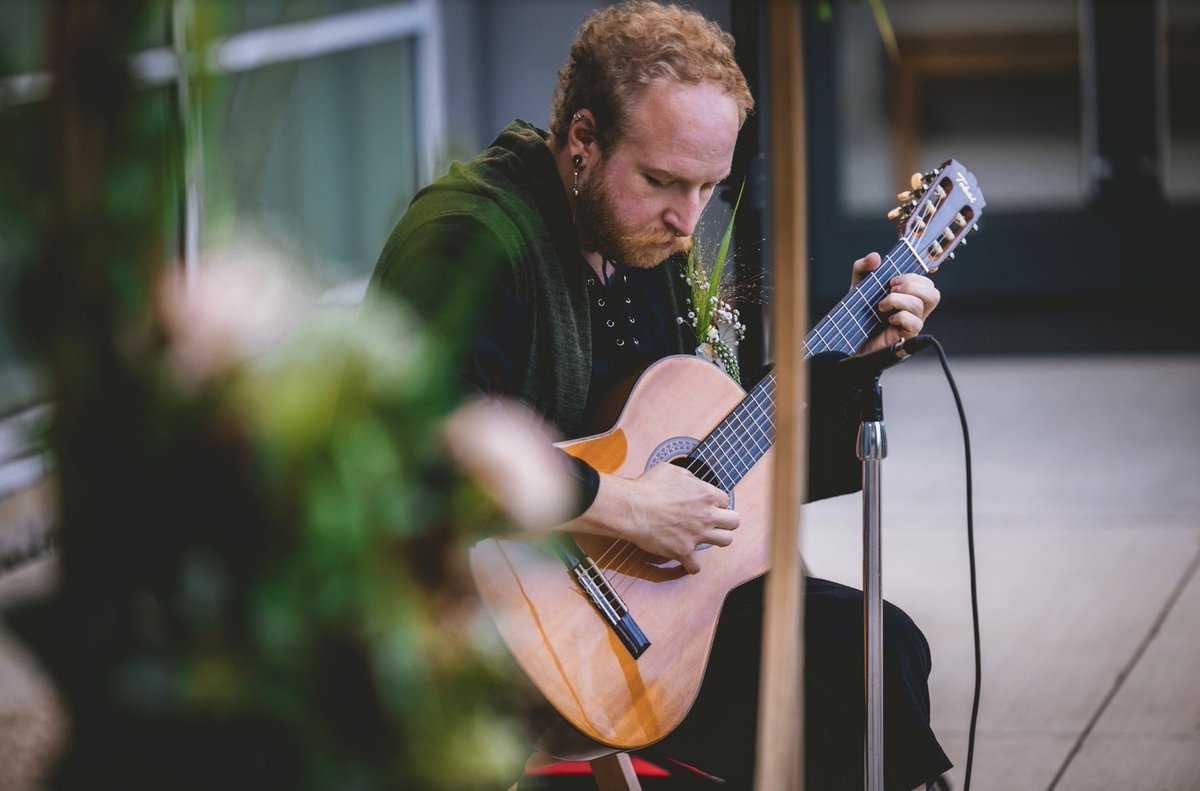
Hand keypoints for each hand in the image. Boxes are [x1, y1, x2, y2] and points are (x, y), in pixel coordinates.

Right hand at [569, 462, 739, 573]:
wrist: (631, 508)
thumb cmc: (647, 486)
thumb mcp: (671, 470)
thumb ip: (688, 477)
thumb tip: (693, 482)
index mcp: (706, 494)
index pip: (725, 500)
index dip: (716, 503)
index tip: (706, 506)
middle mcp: (707, 515)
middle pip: (734, 521)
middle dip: (726, 521)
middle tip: (714, 522)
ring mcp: (697, 534)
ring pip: (726, 541)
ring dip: (717, 540)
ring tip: (706, 539)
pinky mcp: (684, 551)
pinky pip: (696, 566)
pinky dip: (692, 565)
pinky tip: (687, 561)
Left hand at [850, 252, 939, 353]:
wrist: (847, 335)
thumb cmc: (857, 311)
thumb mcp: (858, 284)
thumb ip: (863, 267)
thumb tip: (876, 257)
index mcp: (909, 296)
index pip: (927, 283)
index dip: (913, 277)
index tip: (891, 280)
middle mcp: (914, 310)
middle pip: (934, 294)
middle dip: (911, 286)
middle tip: (891, 289)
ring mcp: (912, 324)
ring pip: (920, 305)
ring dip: (898, 300)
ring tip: (881, 305)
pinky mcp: (905, 337)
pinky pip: (915, 324)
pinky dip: (900, 317)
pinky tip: (888, 319)